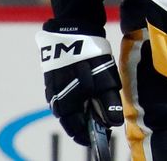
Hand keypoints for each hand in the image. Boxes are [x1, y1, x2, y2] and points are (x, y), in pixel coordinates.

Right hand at [36, 21, 123, 145]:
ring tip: (96, 109)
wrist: (75, 29)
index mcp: (66, 103)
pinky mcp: (54, 76)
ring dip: (81, 111)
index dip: (89, 135)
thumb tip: (113, 123)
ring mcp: (53, 87)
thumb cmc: (90, 56)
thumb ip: (108, 102)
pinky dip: (76, 98)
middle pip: (71, 120)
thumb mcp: (104, 79)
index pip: (76, 129)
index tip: (104, 136)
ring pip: (67, 108)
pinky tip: (86, 93)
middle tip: (103, 123)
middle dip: (86, 124)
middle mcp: (56, 98)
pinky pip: (65, 95)